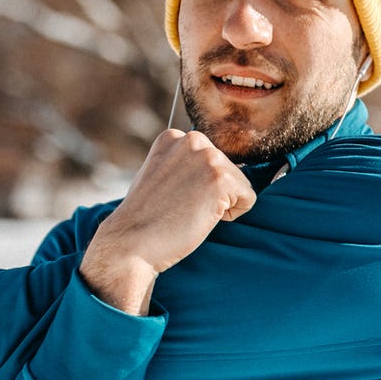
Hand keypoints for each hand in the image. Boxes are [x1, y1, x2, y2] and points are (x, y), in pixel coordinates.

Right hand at [78, 129, 255, 314]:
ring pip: (240, 184)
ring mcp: (208, 157)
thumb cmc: (147, 219)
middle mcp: (192, 140)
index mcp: (174, 137)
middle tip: (182, 207)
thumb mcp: (161, 175)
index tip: (174, 197)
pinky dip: (232, 215)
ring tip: (189, 211)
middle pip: (228, 170)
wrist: (132, 242)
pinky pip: (248, 198)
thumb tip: (213, 170)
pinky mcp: (221, 178)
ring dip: (222, 204)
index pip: (210, 161)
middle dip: (212, 194)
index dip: (198, 186)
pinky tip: (201, 217)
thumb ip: (184, 165)